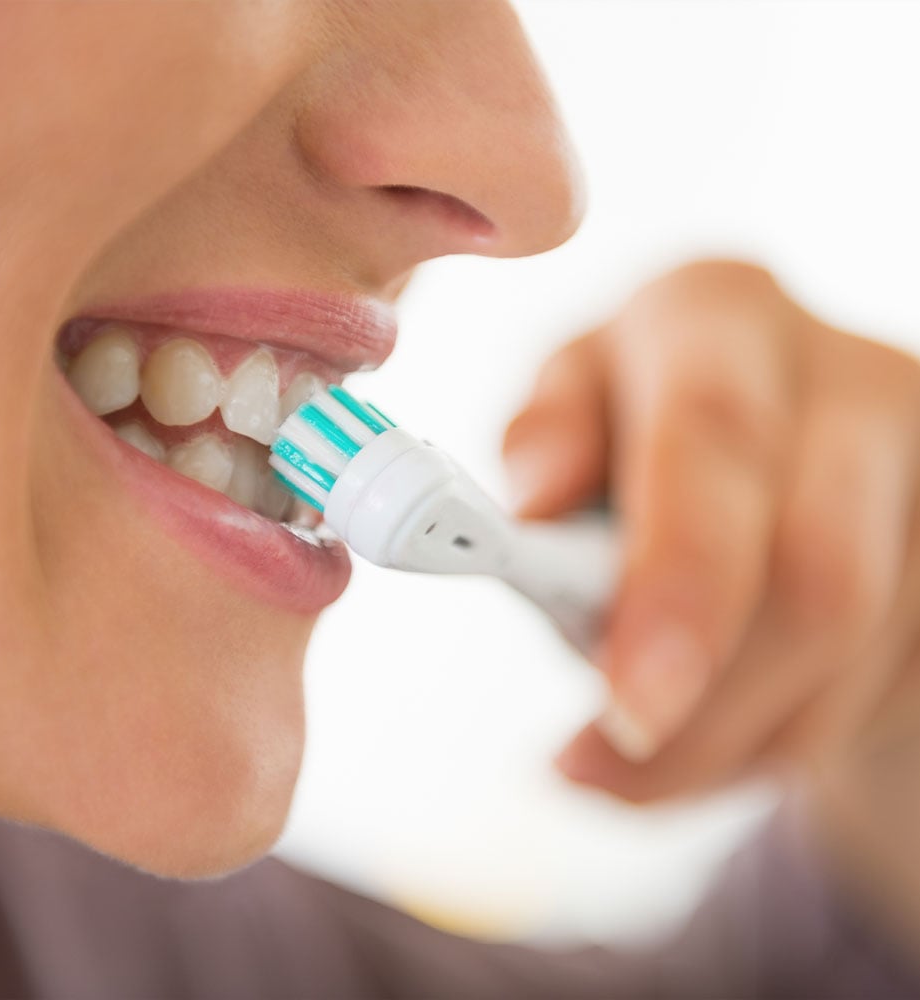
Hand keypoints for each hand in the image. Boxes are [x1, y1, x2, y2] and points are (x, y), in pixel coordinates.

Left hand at [503, 261, 919, 802]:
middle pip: (819, 571)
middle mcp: (844, 374)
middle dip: (716, 705)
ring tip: (647, 753)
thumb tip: (536, 498)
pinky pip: (895, 683)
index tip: (628, 705)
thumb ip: (546, 445)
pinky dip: (793, 734)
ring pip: (859, 649)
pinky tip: (733, 721)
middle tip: (616, 762)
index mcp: (716, 315)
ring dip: (740, 737)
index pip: (714, 440)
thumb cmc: (637, 429)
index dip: (679, 584)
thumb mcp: (572, 412)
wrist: (765, 442)